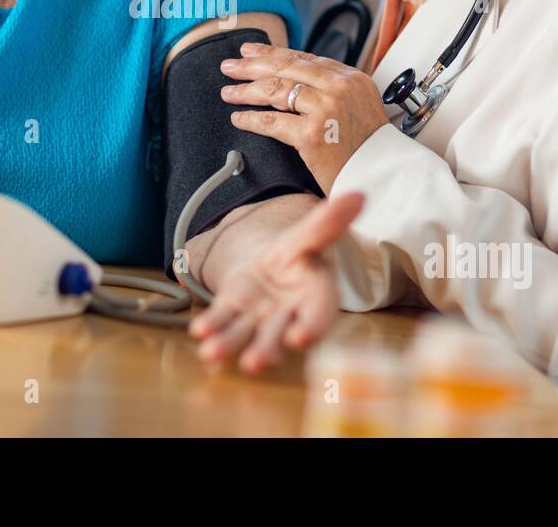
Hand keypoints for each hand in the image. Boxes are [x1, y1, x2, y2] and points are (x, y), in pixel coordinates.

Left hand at [189, 191, 364, 372]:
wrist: (272, 260)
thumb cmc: (299, 254)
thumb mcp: (309, 235)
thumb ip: (328, 223)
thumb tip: (359, 194)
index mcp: (316, 295)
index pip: (319, 313)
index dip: (313, 327)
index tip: (300, 338)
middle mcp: (289, 314)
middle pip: (279, 334)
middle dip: (267, 349)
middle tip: (254, 362)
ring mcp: (260, 317)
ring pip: (247, 334)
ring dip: (231, 344)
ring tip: (213, 352)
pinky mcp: (234, 312)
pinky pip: (222, 321)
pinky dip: (211, 326)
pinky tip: (199, 331)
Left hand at [219, 43, 389, 192]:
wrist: (385, 176)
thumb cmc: (369, 147)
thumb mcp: (359, 104)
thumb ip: (332, 88)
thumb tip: (293, 77)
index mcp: (351, 77)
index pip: (303, 58)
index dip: (272, 53)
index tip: (250, 52)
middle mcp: (340, 88)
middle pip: (285, 69)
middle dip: (251, 66)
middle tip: (229, 66)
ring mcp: (326, 110)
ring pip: (275, 91)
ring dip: (246, 91)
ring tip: (228, 92)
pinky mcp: (313, 135)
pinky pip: (272, 122)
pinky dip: (251, 119)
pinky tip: (238, 118)